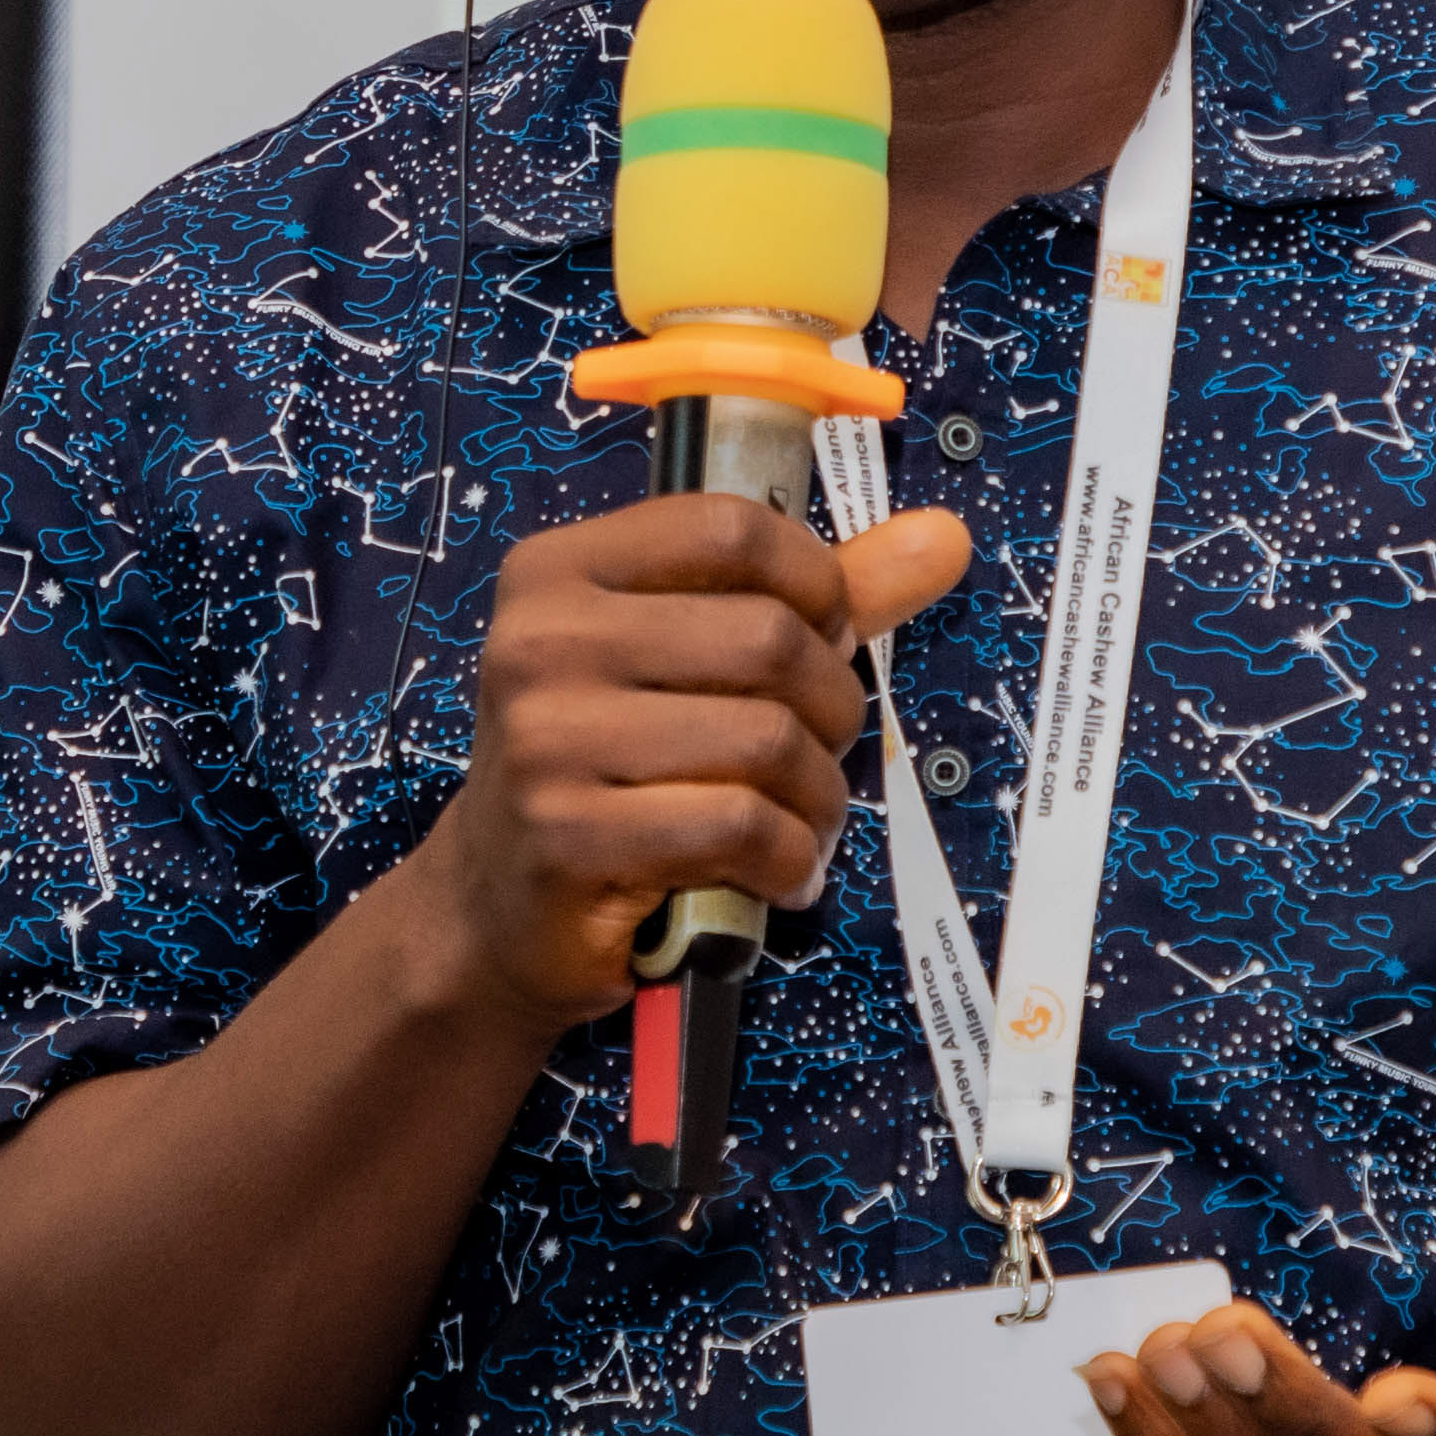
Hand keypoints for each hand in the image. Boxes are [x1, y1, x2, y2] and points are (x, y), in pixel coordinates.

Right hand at [400, 489, 973, 1034]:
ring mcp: (549, 741)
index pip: (730, 527)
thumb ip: (807, 598)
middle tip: (813, 752)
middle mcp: (541, 643)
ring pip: (768, 740)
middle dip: (829, 708)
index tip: (821, 635)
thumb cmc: (605, 772)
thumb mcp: (681, 662)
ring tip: (798, 822)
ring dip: (816, 798)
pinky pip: (745, 827)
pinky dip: (789, 859)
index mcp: (559, 574)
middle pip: (767, 638)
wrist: (496, 908)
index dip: (813, 582)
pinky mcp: (571, 837)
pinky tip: (775, 871)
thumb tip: (939, 539)